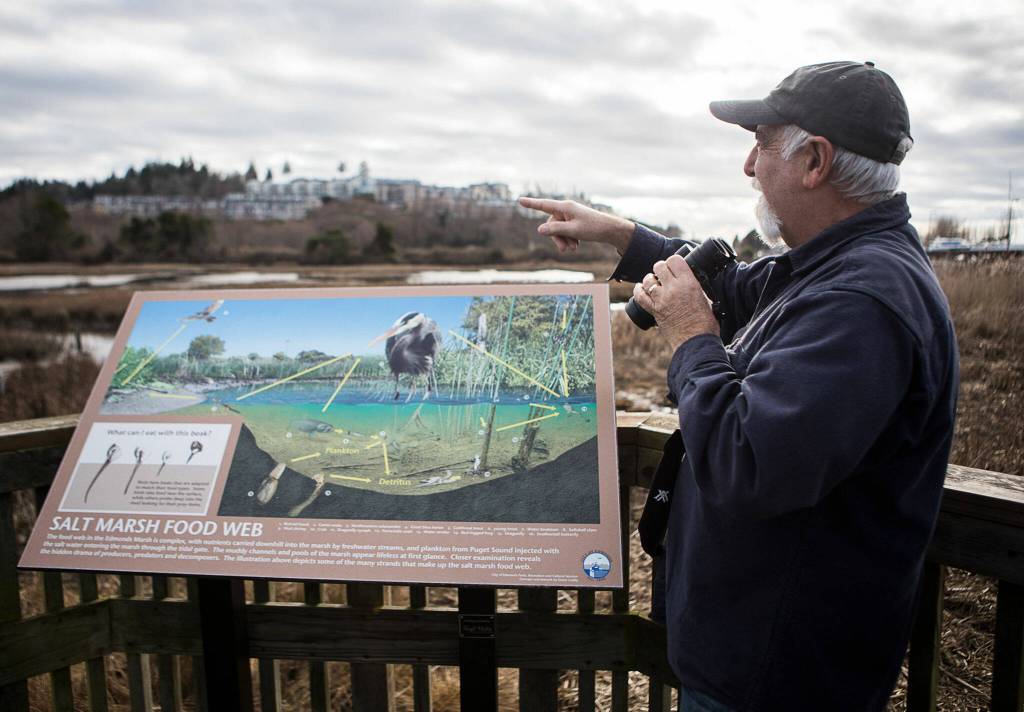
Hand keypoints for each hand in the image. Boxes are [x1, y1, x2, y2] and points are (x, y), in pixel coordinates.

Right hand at [517, 197, 634, 253]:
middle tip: (566, 250)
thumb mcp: (573, 231)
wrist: (610, 230)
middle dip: (557, 237)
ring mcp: (570, 215)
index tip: (519, 200)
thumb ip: (555, 230)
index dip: (531, 204)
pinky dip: (568, 238)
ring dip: (563, 240)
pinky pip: (565, 230)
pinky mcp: (574, 221)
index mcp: (565, 207)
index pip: (544, 205)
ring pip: (558, 229)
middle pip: (551, 224)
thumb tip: (539, 230)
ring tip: (573, 249)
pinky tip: (577, 244)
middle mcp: (566, 209)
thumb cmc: (593, 228)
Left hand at [632, 254, 718, 350]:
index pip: (675, 260)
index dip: (674, 261)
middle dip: (661, 268)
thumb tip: (689, 280)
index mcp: (689, 283)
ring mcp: (661, 299)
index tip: (675, 266)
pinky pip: (639, 296)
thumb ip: (695, 287)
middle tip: (664, 274)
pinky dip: (638, 291)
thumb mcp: (705, 298)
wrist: (696, 341)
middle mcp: (673, 288)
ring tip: (655, 282)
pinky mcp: (654, 311)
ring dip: (651, 279)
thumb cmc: (705, 323)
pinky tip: (641, 289)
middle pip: (659, 266)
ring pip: (648, 280)